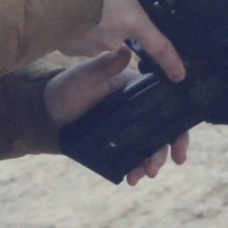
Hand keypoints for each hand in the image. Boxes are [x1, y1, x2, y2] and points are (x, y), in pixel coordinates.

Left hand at [42, 47, 190, 185]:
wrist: (46, 113)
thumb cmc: (67, 88)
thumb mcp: (83, 76)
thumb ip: (102, 66)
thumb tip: (123, 50)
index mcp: (136, 89)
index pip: (167, 103)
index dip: (179, 121)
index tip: (180, 141)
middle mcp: (138, 110)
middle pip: (164, 129)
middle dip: (167, 149)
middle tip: (159, 165)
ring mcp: (129, 129)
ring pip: (150, 146)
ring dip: (152, 162)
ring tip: (144, 173)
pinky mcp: (118, 145)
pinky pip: (133, 157)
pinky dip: (136, 168)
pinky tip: (131, 177)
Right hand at [56, 0, 186, 82]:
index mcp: (131, 18)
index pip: (159, 46)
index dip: (172, 62)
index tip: (179, 74)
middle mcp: (114, 38)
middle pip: (121, 30)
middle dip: (114, 16)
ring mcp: (91, 46)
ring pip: (98, 34)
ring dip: (93, 20)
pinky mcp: (71, 49)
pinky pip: (79, 38)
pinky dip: (76, 26)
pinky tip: (66, 10)